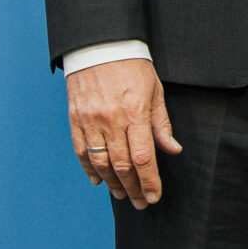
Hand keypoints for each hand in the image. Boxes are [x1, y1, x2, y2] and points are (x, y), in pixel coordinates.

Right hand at [66, 57, 179, 209]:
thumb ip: (161, 123)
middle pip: (122, 165)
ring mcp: (90, 121)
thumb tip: (172, 150)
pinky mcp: (75, 119)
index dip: (149, 181)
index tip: (154, 196)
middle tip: (140, 203)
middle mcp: (111, 120)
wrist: (100, 45)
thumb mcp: (155, 90)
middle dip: (133, 188)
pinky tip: (99, 180)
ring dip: (112, 183)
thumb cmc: (132, 66)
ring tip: (122, 195)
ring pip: (100, 162)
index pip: (143, 157)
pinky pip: (81, 151)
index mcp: (135, 113)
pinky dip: (89, 169)